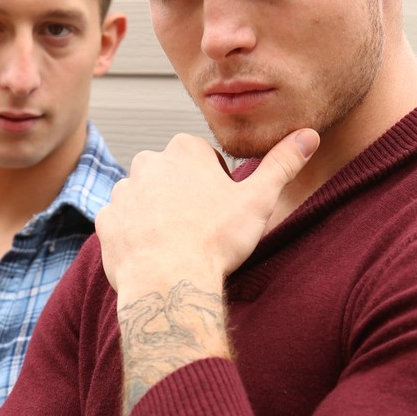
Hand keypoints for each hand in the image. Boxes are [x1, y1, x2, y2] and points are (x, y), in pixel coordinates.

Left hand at [96, 129, 319, 301]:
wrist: (168, 281)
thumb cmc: (215, 239)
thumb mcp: (259, 200)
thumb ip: (282, 164)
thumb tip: (309, 134)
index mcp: (184, 149)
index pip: (203, 158)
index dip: (217, 185)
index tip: (222, 210)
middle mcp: (147, 162)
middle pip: (172, 176)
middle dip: (184, 196)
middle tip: (201, 229)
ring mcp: (122, 191)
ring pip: (146, 198)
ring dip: (159, 215)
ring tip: (177, 244)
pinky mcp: (107, 221)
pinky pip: (124, 223)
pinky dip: (136, 236)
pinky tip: (154, 254)